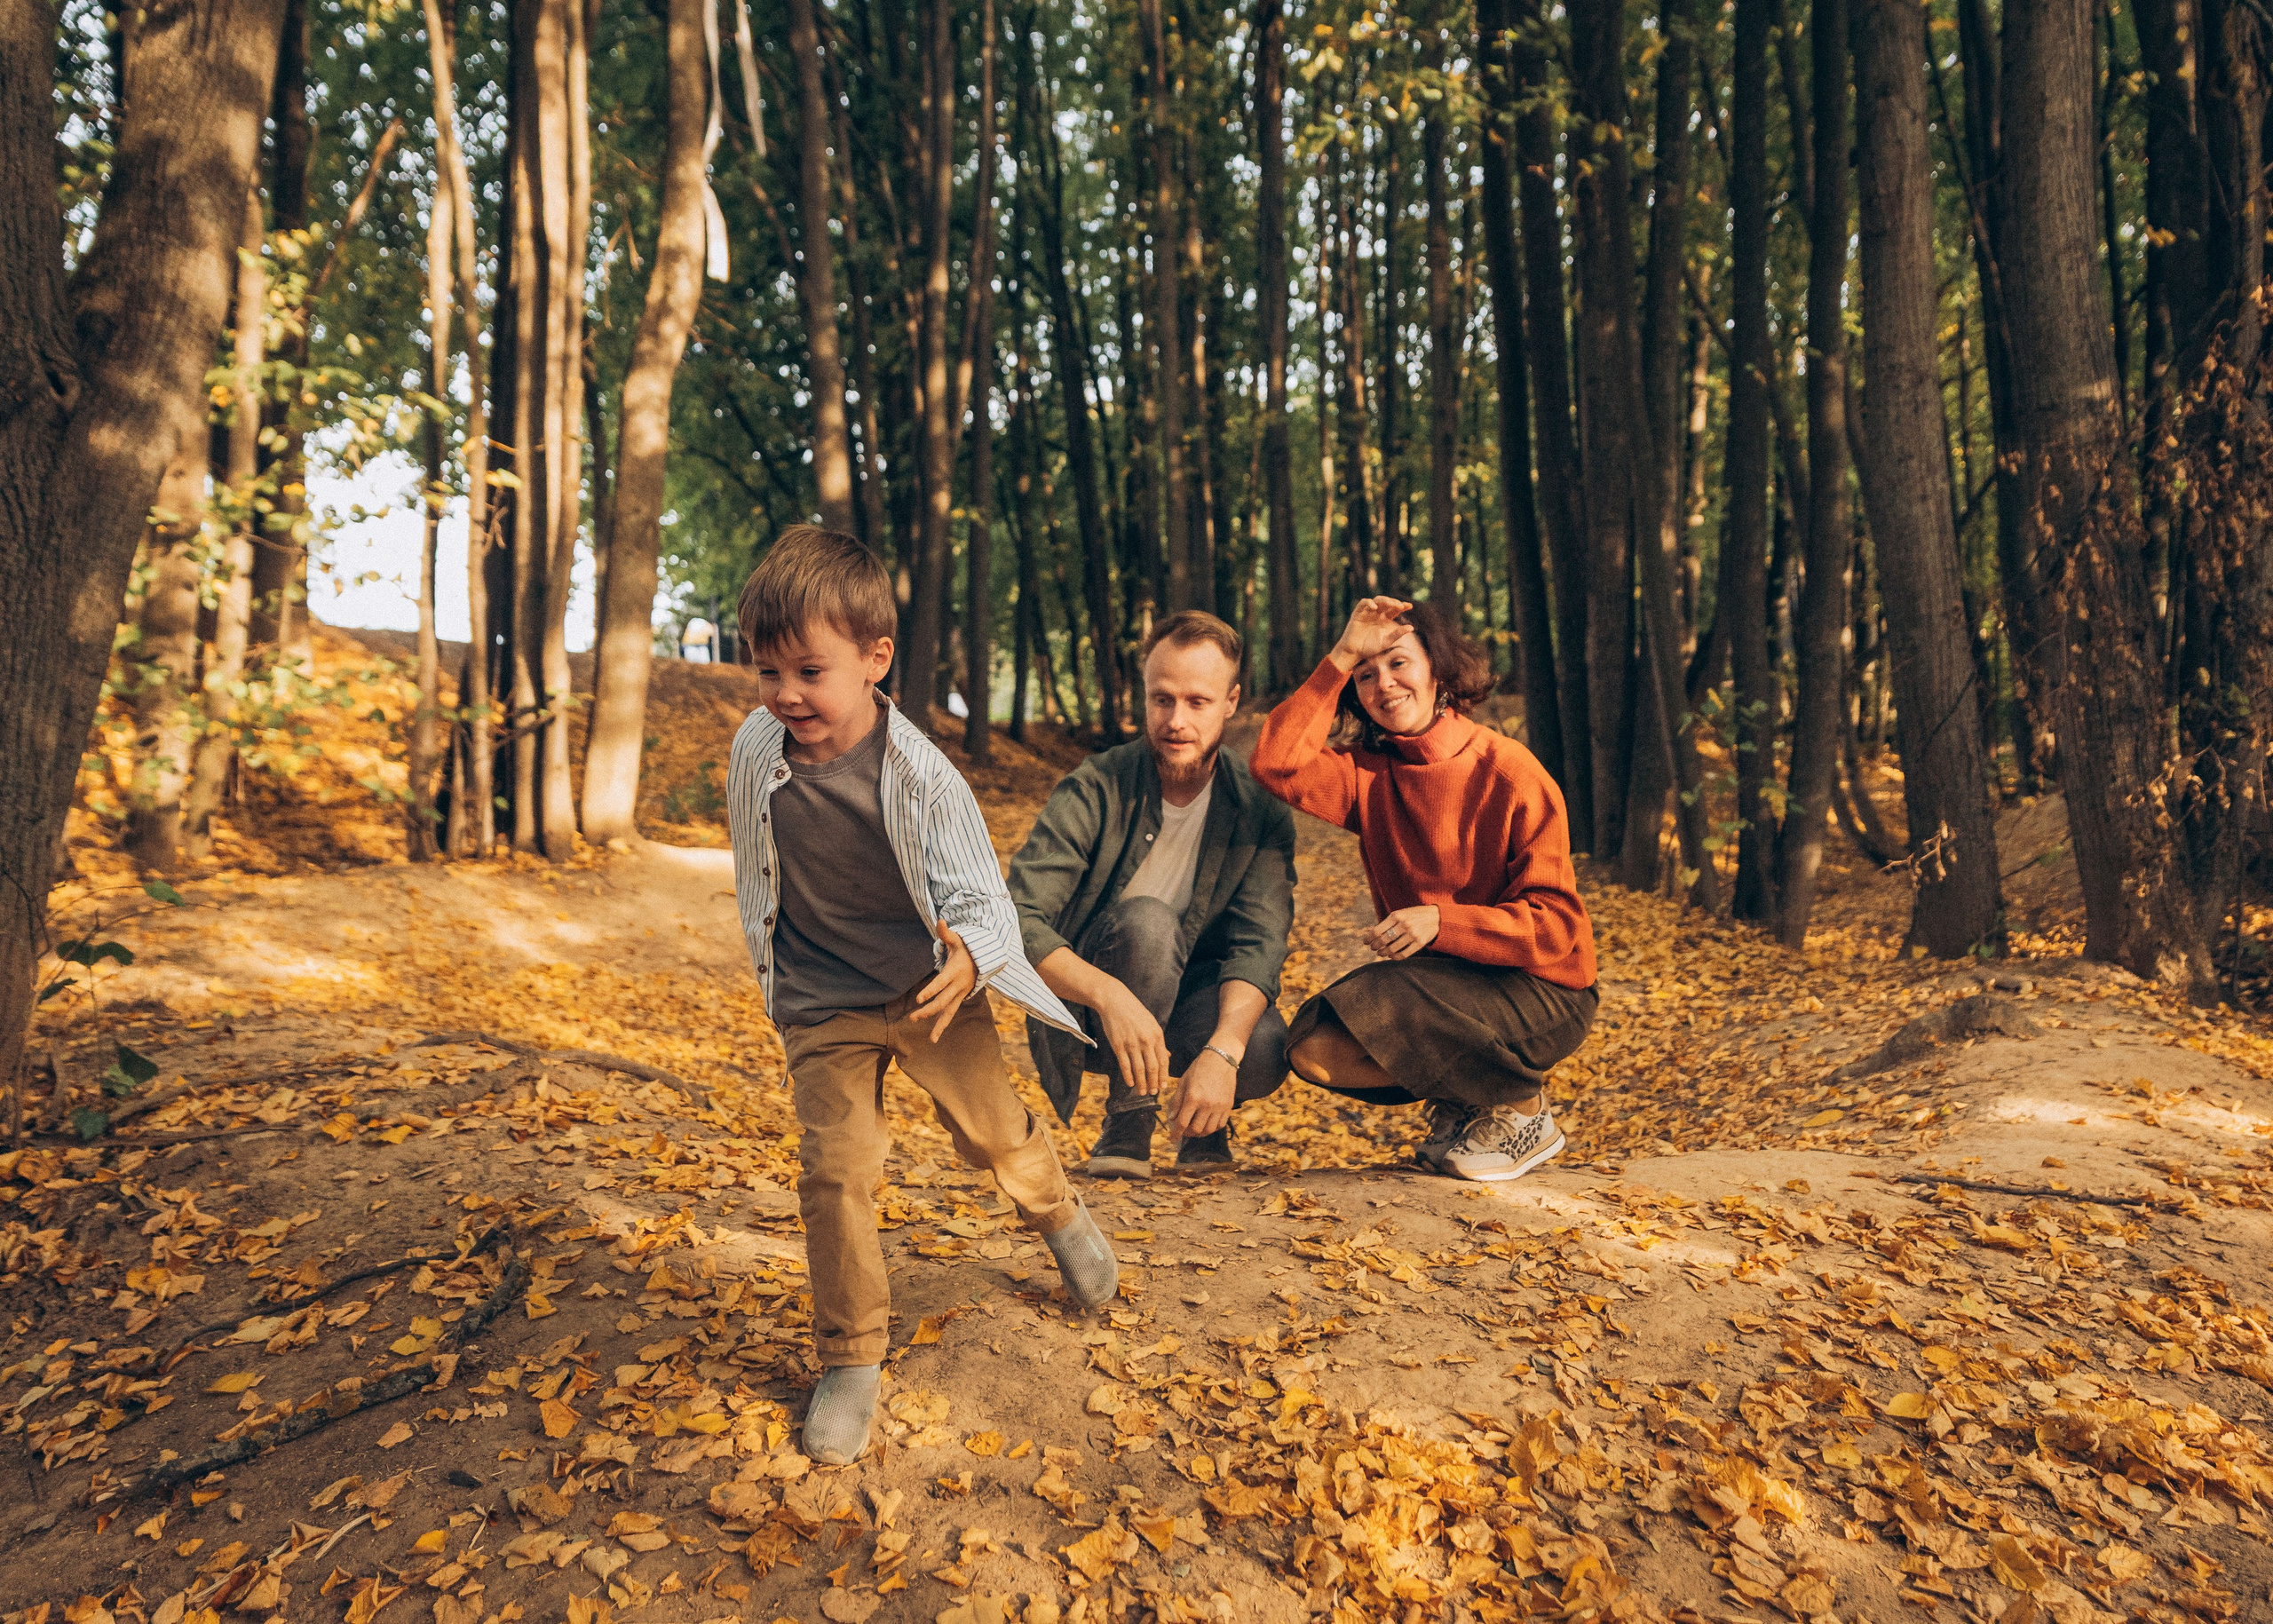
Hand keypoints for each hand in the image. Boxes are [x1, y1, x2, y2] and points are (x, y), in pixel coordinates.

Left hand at [911, 923, 977, 1041]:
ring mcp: (960, 994)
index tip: (918, 999)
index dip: (930, 991)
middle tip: (913, 1017)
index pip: (941, 983)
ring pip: (949, 1012)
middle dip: (928, 1010)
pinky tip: (934, 1037)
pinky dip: (943, 1025)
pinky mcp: (959, 999)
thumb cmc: (965, 948)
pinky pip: (951, 1014)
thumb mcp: (957, 939)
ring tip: (931, 1039)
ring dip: (939, 1025)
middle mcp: (958, 986)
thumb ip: (946, 933)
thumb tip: (940, 920)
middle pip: (943, 1002)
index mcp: (954, 972)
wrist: (984, 960)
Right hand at [1092, 974, 1169, 1095]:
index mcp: (1157, 1035)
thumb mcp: (1151, 1024)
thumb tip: (1167, 1056)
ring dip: (1142, 1083)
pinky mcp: (1118, 1045)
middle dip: (1154, 1083)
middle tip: (1154, 1093)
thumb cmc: (1135, 1012)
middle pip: (1152, 1068)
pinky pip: (1125, 1065)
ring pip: (1139, 1069)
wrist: (1115, 1001)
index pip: (1163, 1061)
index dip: (1163, 1076)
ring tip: (1143, 1092)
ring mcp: (1132, 1043)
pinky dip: (1128, 1076)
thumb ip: (1159, 1042)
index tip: (1163, 1086)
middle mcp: (1146, 1041)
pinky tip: (1130, 1083)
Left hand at [1171, 1045, 1237, 1137]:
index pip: (1182, 1122)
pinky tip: (1207, 1123)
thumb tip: (1172, 1117)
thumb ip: (1177, 1101)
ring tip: (1195, 1128)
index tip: (1172, 1139)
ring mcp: (1219, 1106)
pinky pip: (1220, 1124)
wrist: (1221, 1059)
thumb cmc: (1199, 1068)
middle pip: (1196, 1129)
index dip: (1176, 1134)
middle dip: (1187, 1133)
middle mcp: (1207, 1104)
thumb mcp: (1183, 1082)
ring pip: (1209, 1129)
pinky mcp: (1228, 1106)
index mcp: (1193, 1097)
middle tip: (1184, 1131)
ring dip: (1200, 1132)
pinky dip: (1212, 1127)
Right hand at [1328, 596, 1415, 670]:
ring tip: (1391, 604)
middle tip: (1400, 606)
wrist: (1354, 652)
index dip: (1402, 606)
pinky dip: (1369, 603)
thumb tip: (1412, 627)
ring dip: (1384, 601)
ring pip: (1377, 601)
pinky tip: (1374, 607)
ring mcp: (1367, 613)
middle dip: (1394, 602)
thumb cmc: (1369, 648)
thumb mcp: (1386, 641)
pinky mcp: (1357, 613)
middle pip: (1387, 603)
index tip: (1409, 606)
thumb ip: (1397, 634)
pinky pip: (1363, 603)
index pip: (1394, 610)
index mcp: (1384, 620)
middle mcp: (1376, 614)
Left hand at [1363, 904, 1439, 960]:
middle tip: (1373, 948)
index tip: (1365, 942)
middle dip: (1375, 946)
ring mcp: (1412, 934)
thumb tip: (1371, 934)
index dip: (1369, 938)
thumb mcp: (1401, 913)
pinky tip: (1391, 956)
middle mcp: (1404, 924)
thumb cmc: (1414, 915)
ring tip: (1380, 953)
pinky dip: (1395, 957)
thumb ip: (1388, 922)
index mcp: (1397, 915)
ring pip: (1392, 949)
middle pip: (1383, 940)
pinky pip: (1404, 954)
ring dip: (1384, 953)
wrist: (1436, 917)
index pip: (1377, 930)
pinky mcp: (1420, 943)